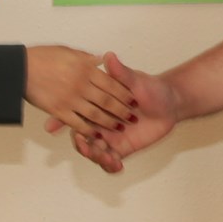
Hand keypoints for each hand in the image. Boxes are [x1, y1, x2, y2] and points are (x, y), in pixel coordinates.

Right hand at [23, 46, 136, 136]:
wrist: (19, 67)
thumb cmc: (43, 57)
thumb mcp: (69, 51)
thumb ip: (87, 58)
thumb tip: (103, 58)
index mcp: (85, 68)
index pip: (111, 83)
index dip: (124, 92)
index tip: (134, 99)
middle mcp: (81, 84)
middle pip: (107, 100)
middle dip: (122, 110)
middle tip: (132, 117)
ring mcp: (70, 98)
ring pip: (96, 114)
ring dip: (109, 122)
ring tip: (120, 127)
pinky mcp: (59, 111)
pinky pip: (78, 123)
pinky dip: (89, 130)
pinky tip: (97, 135)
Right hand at [54, 53, 177, 173]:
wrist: (170, 103)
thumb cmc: (150, 88)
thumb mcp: (136, 80)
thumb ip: (121, 73)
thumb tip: (109, 56)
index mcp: (96, 106)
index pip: (75, 114)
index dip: (61, 121)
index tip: (52, 128)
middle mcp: (99, 124)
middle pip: (81, 138)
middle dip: (81, 144)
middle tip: (85, 146)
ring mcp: (110, 137)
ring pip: (94, 152)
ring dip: (96, 156)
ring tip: (106, 156)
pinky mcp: (121, 149)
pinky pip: (111, 161)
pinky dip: (110, 166)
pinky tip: (117, 165)